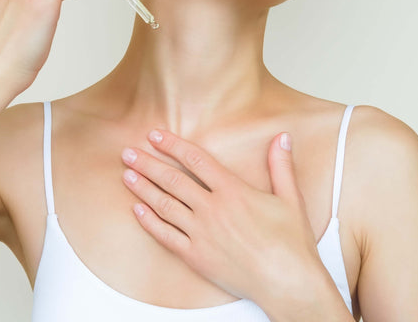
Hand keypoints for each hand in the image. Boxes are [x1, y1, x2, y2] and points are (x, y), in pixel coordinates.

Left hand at [120, 129, 324, 307]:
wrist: (286, 282)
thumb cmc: (290, 243)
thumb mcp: (290, 198)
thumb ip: (281, 165)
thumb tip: (282, 136)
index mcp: (233, 191)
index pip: (195, 159)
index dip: (172, 145)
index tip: (154, 135)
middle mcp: (212, 209)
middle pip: (172, 180)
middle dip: (148, 164)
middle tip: (128, 152)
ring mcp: (201, 233)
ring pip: (164, 205)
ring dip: (143, 189)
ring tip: (126, 176)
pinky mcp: (195, 256)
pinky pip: (166, 236)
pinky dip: (149, 222)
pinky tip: (136, 211)